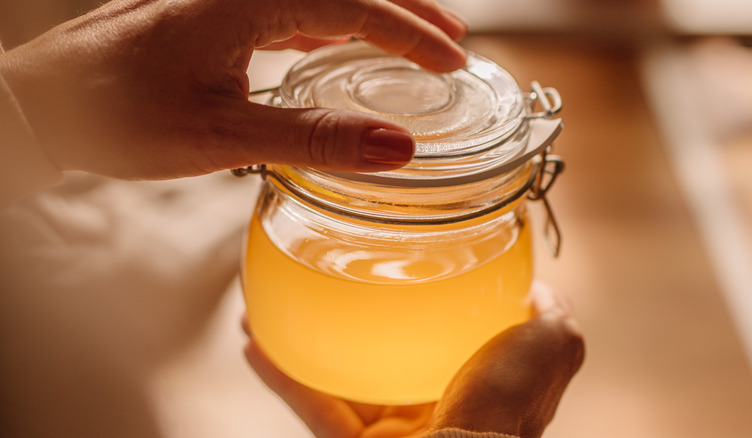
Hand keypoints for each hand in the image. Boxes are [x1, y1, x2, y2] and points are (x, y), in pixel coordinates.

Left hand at [0, 0, 466, 179]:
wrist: (46, 104)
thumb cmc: (119, 113)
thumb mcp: (224, 135)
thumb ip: (314, 137)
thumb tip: (396, 147)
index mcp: (247, 0)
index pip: (356, 7)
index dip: (411, 36)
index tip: (453, 64)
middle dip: (406, 14)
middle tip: (453, 44)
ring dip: (371, 19)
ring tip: (414, 44)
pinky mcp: (213, 15)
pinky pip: (290, 11)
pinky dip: (329, 29)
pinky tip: (338, 49)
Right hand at [243, 282, 584, 437]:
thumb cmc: (511, 409)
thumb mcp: (554, 347)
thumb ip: (552, 317)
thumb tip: (540, 290)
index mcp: (473, 383)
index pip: (441, 337)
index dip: (421, 306)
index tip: (402, 272)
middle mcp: (428, 407)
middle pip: (381, 357)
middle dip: (351, 324)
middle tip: (327, 284)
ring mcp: (388, 430)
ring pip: (336, 379)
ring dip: (301, 344)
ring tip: (273, 308)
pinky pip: (310, 406)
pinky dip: (282, 376)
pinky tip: (255, 340)